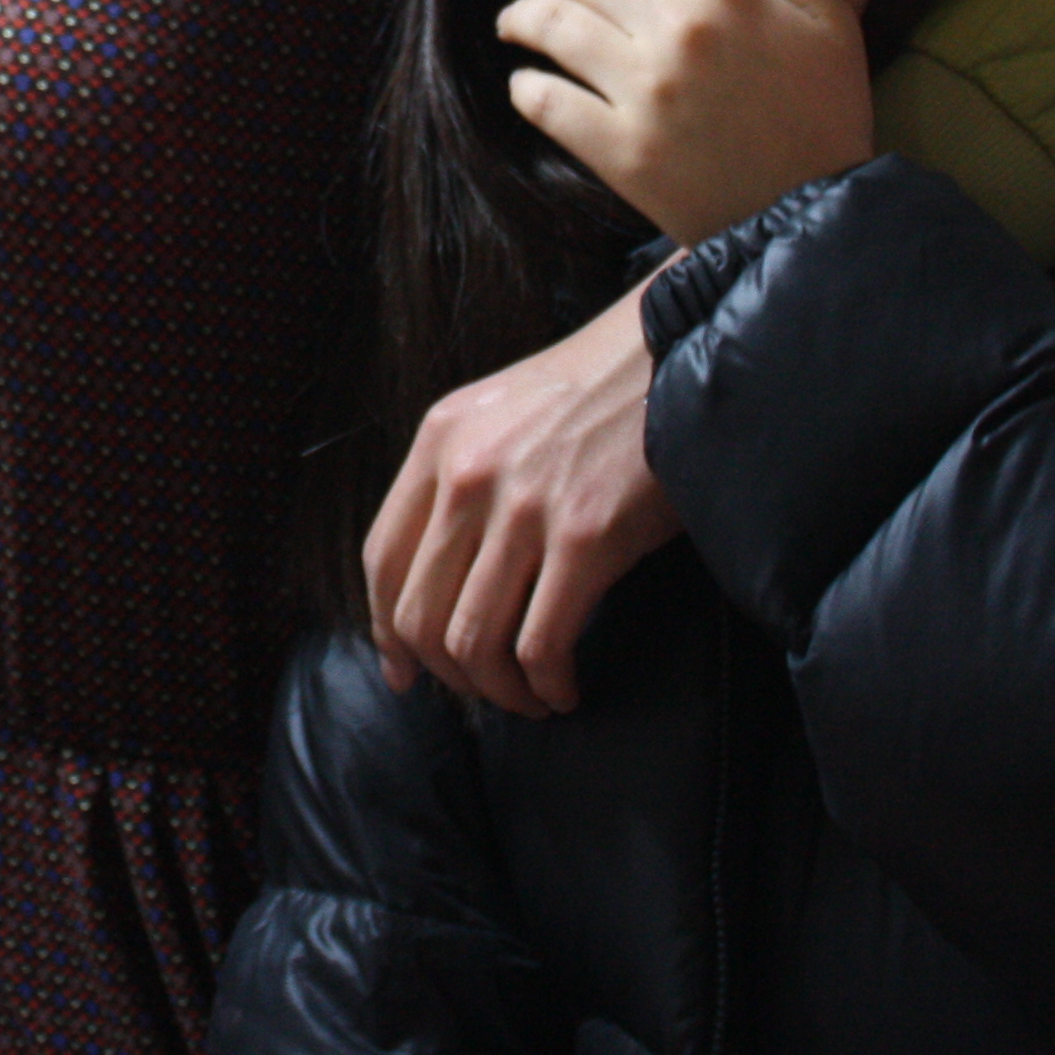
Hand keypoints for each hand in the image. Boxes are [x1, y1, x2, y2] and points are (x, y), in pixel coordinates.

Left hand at [362, 286, 680, 717]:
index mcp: (439, 441)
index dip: (386, 630)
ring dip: (500, 691)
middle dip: (449, 674)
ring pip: (473, 640)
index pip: (381, 559)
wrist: (673, 355)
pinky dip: (547, 684)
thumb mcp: (499, 416)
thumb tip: (437, 579)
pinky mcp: (584, 537)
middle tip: (485, 691)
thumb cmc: (596, 396)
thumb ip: (459, 480)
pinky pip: (540, 644)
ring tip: (531, 698)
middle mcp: (467, 474)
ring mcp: (522, 507)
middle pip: (419, 614)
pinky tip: (565, 689)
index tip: (405, 671)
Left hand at [493, 0, 873, 245]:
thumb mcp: (828, 15)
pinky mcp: (624, 152)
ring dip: (520, 15)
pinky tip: (526, 82)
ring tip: (513, 21)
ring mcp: (646, 93)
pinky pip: (549, 103)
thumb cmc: (824, 111)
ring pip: (552, 25)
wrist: (816, 216)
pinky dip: (527, 87)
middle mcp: (678, 31)